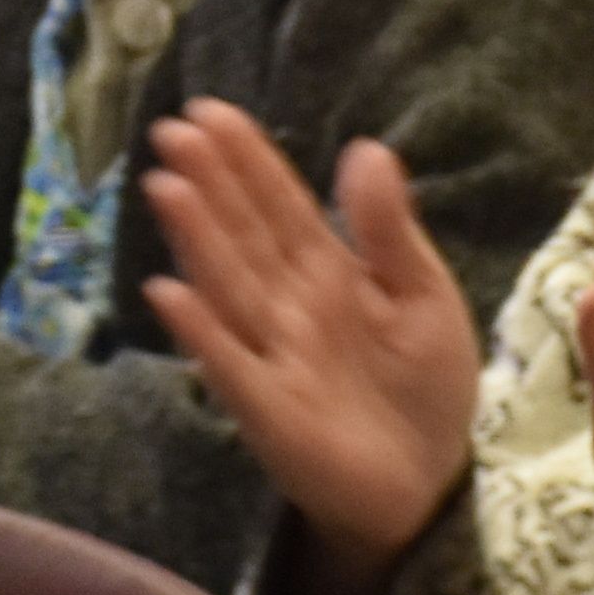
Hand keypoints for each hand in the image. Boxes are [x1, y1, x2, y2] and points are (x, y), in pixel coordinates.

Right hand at [139, 100, 486, 565]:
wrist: (428, 483)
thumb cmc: (423, 386)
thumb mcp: (423, 297)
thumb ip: (389, 230)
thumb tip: (367, 147)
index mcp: (329, 273)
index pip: (282, 206)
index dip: (248, 161)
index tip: (211, 111)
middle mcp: (289, 306)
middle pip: (244, 235)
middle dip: (211, 184)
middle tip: (173, 130)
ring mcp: (272, 355)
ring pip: (230, 285)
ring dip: (197, 238)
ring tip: (165, 186)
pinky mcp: (268, 409)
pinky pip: (229, 364)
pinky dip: (200, 330)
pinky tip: (167, 292)